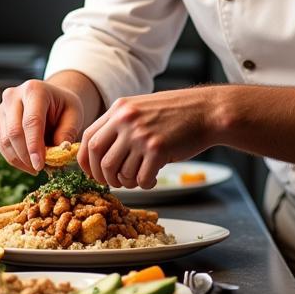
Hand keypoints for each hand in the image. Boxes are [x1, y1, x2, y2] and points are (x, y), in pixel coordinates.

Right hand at [0, 79, 83, 173]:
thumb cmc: (64, 107)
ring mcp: (2, 108)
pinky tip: (27, 164)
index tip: (40, 165)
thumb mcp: (74, 115)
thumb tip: (58, 153)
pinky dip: (13, 158)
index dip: (34, 146)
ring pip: (5, 140)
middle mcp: (13, 96)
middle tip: (40, 169)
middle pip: (14, 131)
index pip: (31, 121)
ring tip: (36, 168)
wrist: (51, 98)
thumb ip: (67, 132)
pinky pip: (1, 144)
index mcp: (34, 90)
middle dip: (26, 156)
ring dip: (19, 160)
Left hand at [78, 87, 216, 188]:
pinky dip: (145, 184)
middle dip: (104, 177)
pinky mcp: (158, 149)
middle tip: (115, 183)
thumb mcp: (141, 109)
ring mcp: (141, 135)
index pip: (88, 138)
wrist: (208, 111)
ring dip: (127, 182)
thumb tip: (100, 154)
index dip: (86, 161)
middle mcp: (126, 120)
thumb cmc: (176, 113)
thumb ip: (120, 125)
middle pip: (100, 158)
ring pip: (120, 172)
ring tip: (139, 178)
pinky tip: (153, 178)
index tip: (93, 173)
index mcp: (119, 109)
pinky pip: (141, 179)